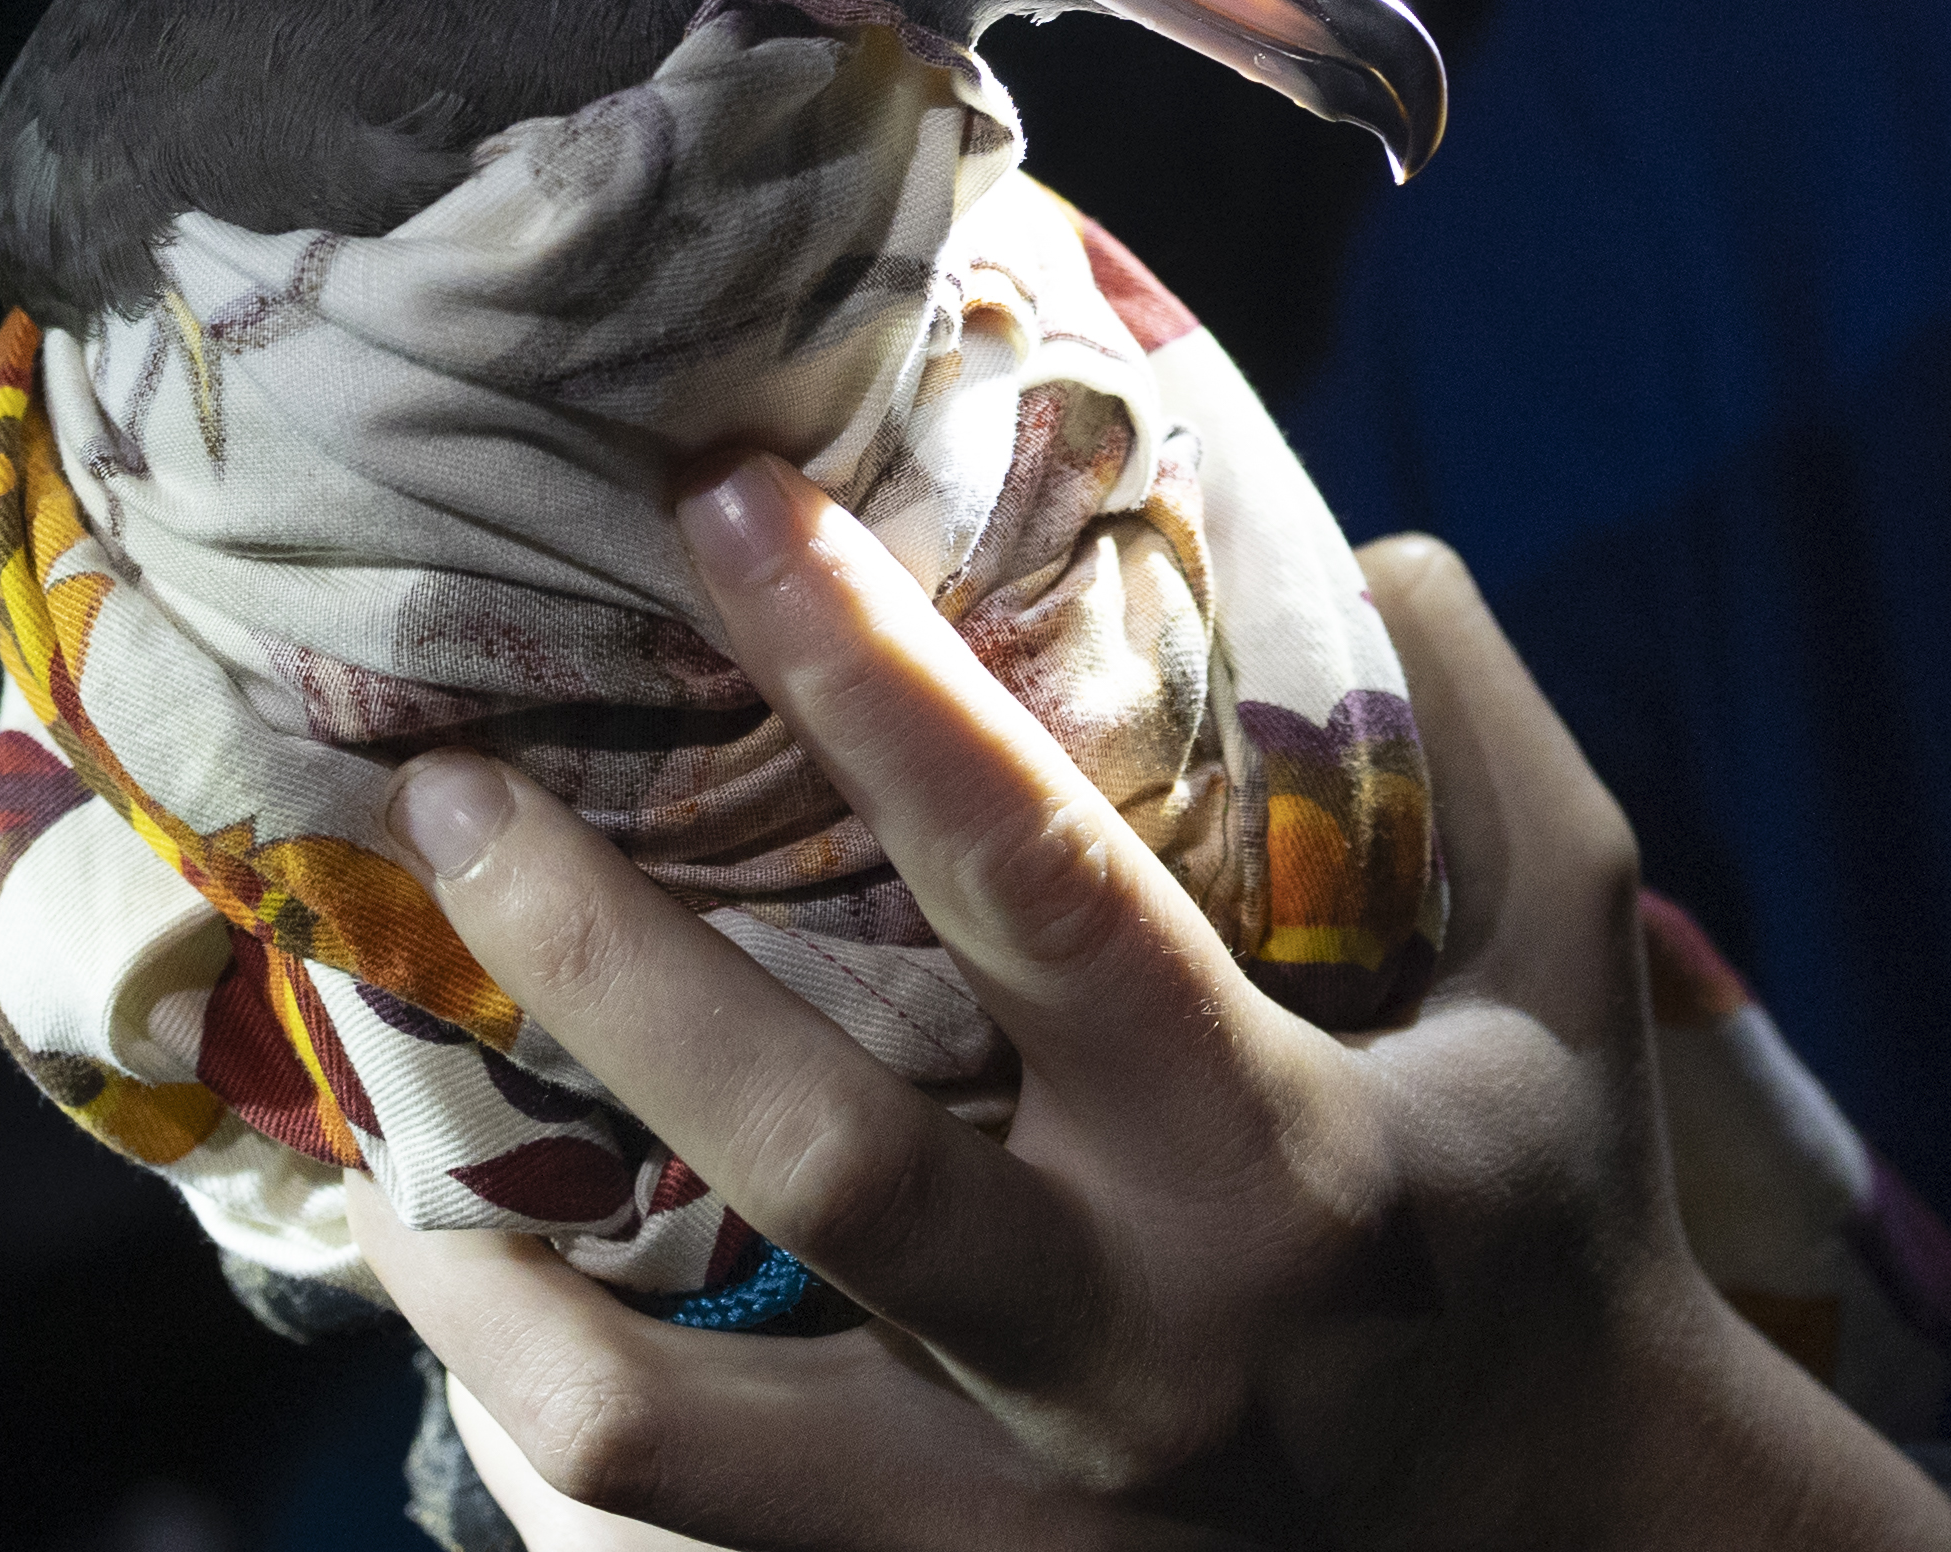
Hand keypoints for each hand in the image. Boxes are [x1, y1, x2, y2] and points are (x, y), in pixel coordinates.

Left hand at [350, 457, 1950, 1550]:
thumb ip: (1484, 740)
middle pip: (815, 1153)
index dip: (871, 678)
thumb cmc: (1555, 1219)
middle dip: (603, 961)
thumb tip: (1373, 540)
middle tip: (449, 789)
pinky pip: (688, 1545)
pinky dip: (549, 1427)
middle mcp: (1128, 1345)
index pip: (1037, 878)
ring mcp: (1022, 1518)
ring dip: (495, 1292)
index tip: (720, 502)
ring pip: (680, 1437)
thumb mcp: (1570, 966)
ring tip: (379, 1133)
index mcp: (1274, 1151)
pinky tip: (471, 1307)